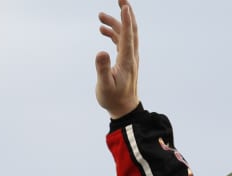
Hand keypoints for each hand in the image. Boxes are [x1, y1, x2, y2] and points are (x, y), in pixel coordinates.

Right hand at [95, 0, 139, 118]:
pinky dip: (114, 32)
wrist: (124, 108)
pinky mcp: (126, 59)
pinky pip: (122, 40)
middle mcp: (131, 56)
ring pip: (125, 34)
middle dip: (126, 12)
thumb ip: (102, 69)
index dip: (126, 20)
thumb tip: (100, 52)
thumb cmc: (113, 98)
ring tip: (100, 15)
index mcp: (127, 60)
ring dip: (115, 22)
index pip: (128, 36)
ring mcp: (129, 57)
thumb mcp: (104, 86)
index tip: (124, 6)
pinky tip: (102, 29)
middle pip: (131, 29)